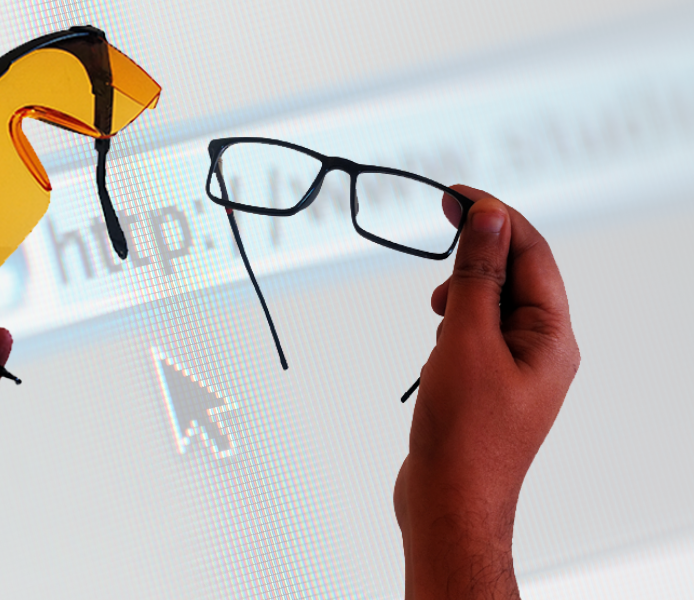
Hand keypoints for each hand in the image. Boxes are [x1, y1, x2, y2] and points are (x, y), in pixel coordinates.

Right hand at [394, 186, 579, 598]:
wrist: (448, 503)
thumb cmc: (464, 434)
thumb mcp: (466, 340)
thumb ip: (478, 275)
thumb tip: (491, 218)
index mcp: (551, 337)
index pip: (531, 252)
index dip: (495, 215)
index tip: (456, 194)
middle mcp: (541, 351)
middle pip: (515, 275)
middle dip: (477, 253)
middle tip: (442, 228)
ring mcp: (514, 371)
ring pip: (492, 306)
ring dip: (462, 293)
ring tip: (438, 313)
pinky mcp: (487, 386)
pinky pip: (475, 335)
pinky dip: (453, 325)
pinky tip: (436, 344)